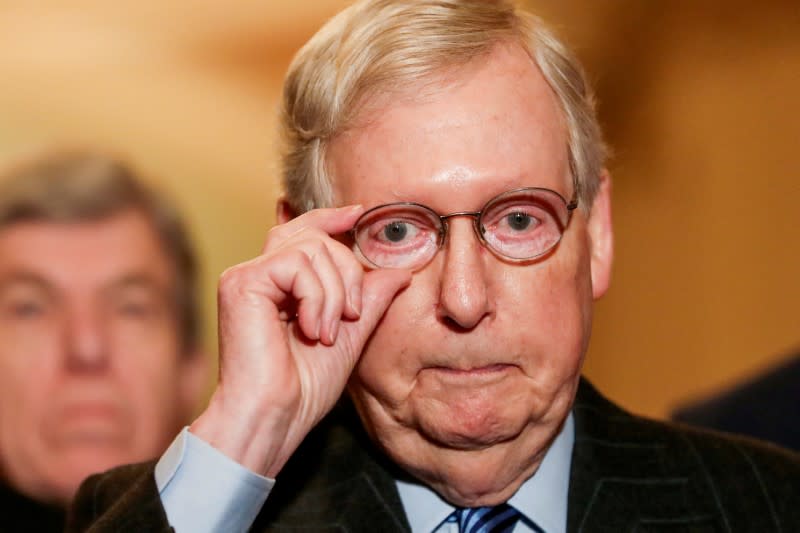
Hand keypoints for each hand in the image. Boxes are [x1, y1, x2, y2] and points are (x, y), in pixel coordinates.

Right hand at [190, 205, 410, 476]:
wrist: (275, 417)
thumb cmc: (304, 387)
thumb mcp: (350, 336)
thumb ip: (369, 300)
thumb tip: (400, 271)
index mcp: (279, 284)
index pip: (305, 232)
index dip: (332, 218)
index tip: (360, 213)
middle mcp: (258, 274)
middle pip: (315, 236)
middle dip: (347, 271)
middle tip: (349, 316)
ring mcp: (246, 276)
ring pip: (311, 248)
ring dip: (333, 293)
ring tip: (327, 333)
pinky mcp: (241, 283)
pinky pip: (295, 265)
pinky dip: (316, 297)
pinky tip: (312, 330)